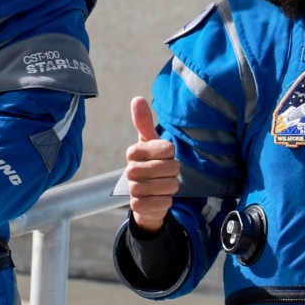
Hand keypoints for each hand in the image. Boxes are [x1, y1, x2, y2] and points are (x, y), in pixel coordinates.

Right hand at [125, 96, 179, 232]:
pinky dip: (166, 201)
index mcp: (134, 151)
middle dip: (174, 172)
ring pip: (168, 186)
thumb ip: (144, 122)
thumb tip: (137, 98)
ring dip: (171, 187)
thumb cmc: (150, 163)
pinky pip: (163, 203)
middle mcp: (131, 169)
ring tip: (163, 185)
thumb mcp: (150, 143)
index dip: (171, 154)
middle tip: (166, 173)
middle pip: (170, 168)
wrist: (145, 196)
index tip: (164, 156)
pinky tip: (160, 198)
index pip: (168, 148)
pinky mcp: (137, 206)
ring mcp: (133, 188)